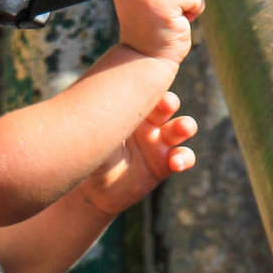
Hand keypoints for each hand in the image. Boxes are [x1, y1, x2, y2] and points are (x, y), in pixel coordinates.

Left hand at [79, 92, 197, 214]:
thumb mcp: (94, 132)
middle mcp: (147, 121)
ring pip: (180, 128)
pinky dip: (184, 158)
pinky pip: (183, 157)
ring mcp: (158, 142)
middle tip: (166, 104)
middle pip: (167, 104)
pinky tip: (176, 163)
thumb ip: (102, 116)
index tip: (152, 85)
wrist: (89, 188)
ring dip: (185, 126)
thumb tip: (98, 91)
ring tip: (183, 128)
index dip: (153, 84)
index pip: (146, 90)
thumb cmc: (87, 153)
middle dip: (169, 102)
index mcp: (130, 106)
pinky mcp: (164, 164)